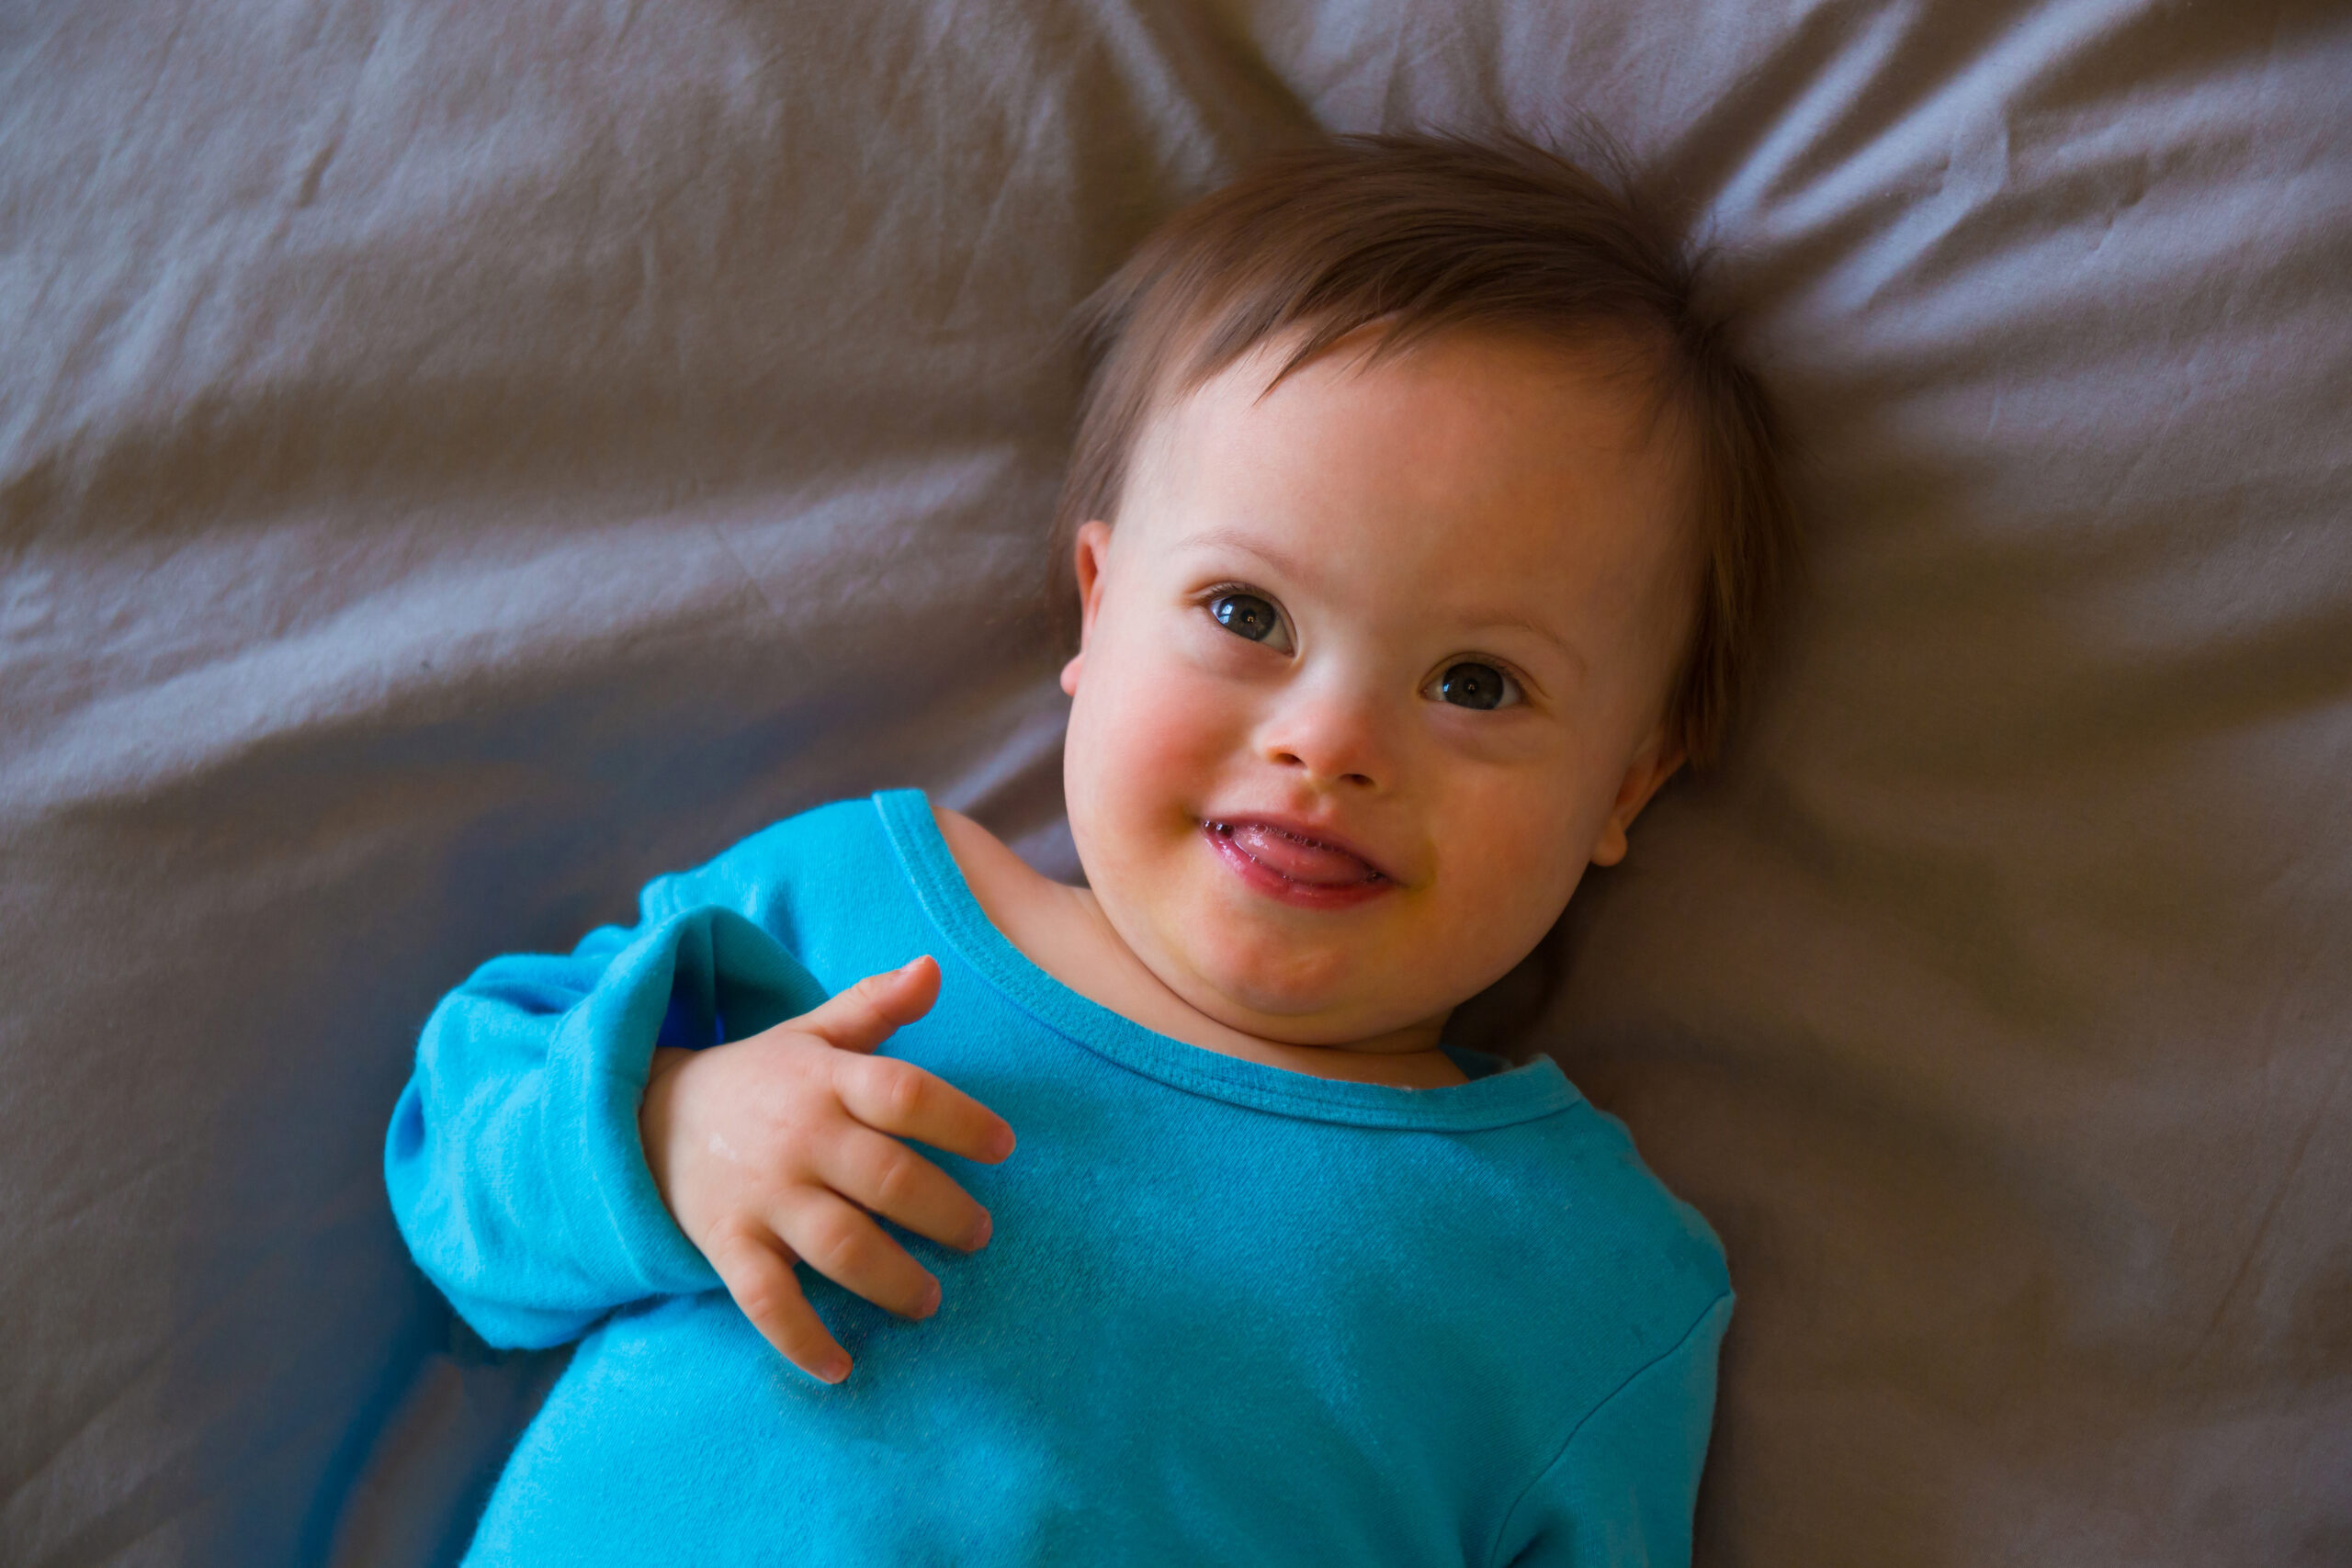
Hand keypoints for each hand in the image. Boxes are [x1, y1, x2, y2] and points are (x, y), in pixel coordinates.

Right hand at [637, 954, 1013, 1383]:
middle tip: (980, 1236)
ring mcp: (762, 1195)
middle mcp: (798, 1138)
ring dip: (892, 1280)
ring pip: (839, 1245)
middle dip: (944, 1213)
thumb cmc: (759, 1077)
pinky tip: (842, 1368)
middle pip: (885, 1178)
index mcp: (825, 1081)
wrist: (646, 1115)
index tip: (1005, 1148)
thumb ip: (876, 1005)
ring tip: (930, 1301)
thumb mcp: (812, 1033)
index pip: (905, 1094)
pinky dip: (802, 1340)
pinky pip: (766, 1301)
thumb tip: (934, 967)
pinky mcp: (728, 1245)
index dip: (961, 1119)